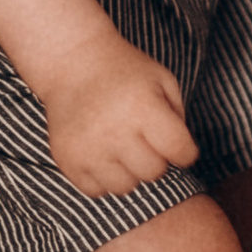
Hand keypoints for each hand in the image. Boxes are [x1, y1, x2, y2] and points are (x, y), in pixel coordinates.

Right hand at [37, 38, 197, 192]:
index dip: (184, 150)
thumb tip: (181, 158)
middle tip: (143, 138)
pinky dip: (102, 177)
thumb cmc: (124, 71)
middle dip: (155, 158)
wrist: (72, 60)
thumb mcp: (162, 80)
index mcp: (142, 106)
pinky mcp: (67, 159)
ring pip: (125, 187)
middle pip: (153, 172)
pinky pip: (97, 190)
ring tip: (121, 146)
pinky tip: (101, 152)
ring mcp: (87, 148)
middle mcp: (114, 130)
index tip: (176, 143)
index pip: (180, 151)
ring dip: (128, 171)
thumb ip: (179, 118)